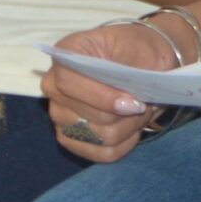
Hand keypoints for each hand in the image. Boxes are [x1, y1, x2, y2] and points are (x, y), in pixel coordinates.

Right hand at [41, 20, 170, 163]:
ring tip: (141, 109)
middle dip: (125, 114)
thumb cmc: (138, 50)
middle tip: (146, 101)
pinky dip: (125, 143)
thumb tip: (127, 99)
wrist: (141, 62)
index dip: (102, 97)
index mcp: (66, 54)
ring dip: (129, 127)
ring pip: (99, 137)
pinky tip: (133, 126)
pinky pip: (101, 153)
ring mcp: (60, 114)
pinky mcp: (71, 137)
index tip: (134, 103)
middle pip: (88, 116)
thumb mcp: (140, 48)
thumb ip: (130, 70)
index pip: (68, 82)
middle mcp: (54, 86)